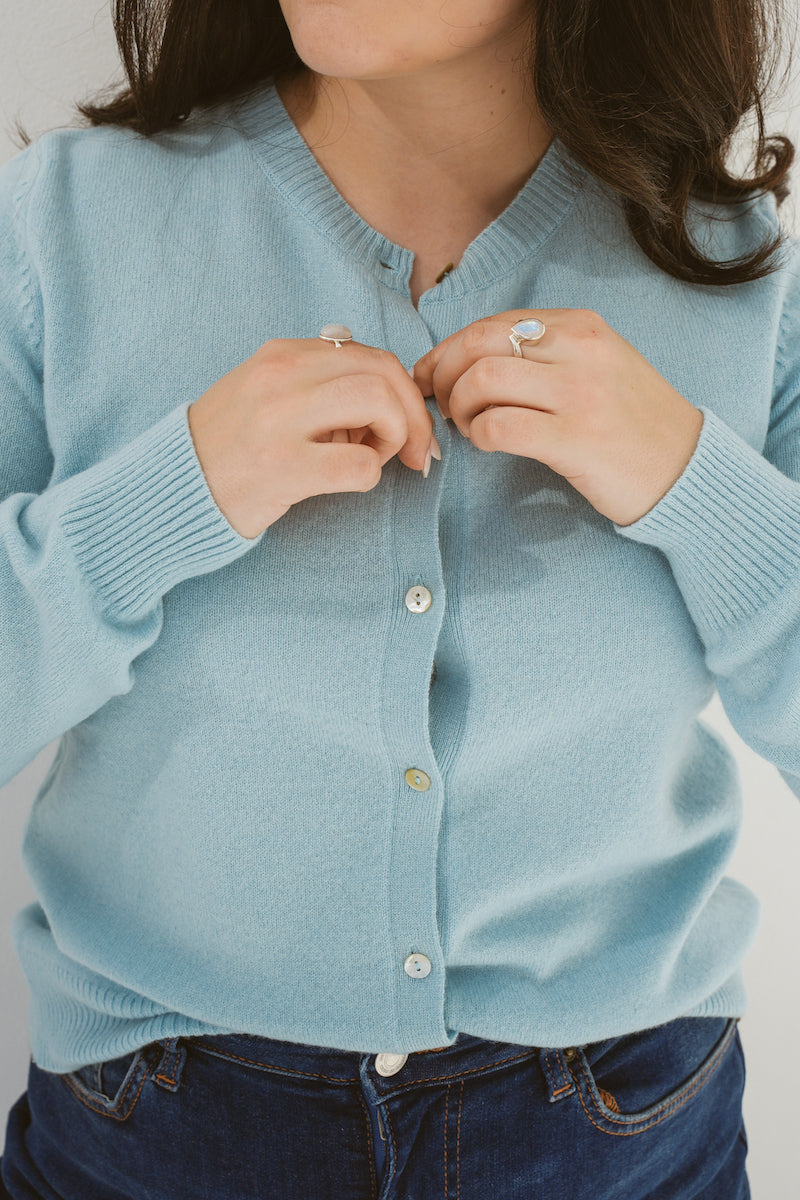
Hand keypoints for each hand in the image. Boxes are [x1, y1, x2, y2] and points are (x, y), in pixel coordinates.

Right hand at [188, 337, 432, 537]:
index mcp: (281, 355)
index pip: (370, 355)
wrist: (175, 487)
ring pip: (378, 403)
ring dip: (397, 436)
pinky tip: (350, 480)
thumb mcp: (266, 393)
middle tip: (412, 450)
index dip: (403, 391)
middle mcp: (281, 378)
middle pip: (383, 373)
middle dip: (413, 414)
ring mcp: (280, 421)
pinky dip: (370, 475)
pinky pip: (360, 465)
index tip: (407, 424)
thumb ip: (319, 383)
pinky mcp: (282, 468)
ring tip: (376, 457)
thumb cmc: (230, 447)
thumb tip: (389, 394)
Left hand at [412, 309, 703, 526]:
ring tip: (469, 427)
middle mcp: (581, 352)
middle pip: (478, 344)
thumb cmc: (632, 423)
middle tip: (440, 404)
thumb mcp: (598, 366)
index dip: (449, 350)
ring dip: (459, 407)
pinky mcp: (576, 441)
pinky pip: (499, 428)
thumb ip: (544, 355)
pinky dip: (479, 436)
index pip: (492, 324)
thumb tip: (468, 360)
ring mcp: (580, 395)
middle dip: (443, 374)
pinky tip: (489, 445)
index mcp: (581, 327)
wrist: (687, 470)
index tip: (431, 376)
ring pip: (482, 381)